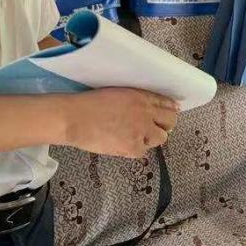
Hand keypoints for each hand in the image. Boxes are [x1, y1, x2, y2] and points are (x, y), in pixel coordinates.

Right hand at [64, 88, 178, 157]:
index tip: (170, 113)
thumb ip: (133, 100)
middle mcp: (145, 112)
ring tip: (136, 137)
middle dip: (165, 125)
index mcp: (140, 96)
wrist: (74, 118)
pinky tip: (123, 144)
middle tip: (155, 129)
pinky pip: (142, 151)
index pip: (166, 103)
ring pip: (161, 138)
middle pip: (171, 121)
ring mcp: (140, 130)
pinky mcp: (132, 146)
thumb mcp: (115, 94)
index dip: (169, 109)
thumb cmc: (87, 105)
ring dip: (151, 138)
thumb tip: (146, 110)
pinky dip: (135, 150)